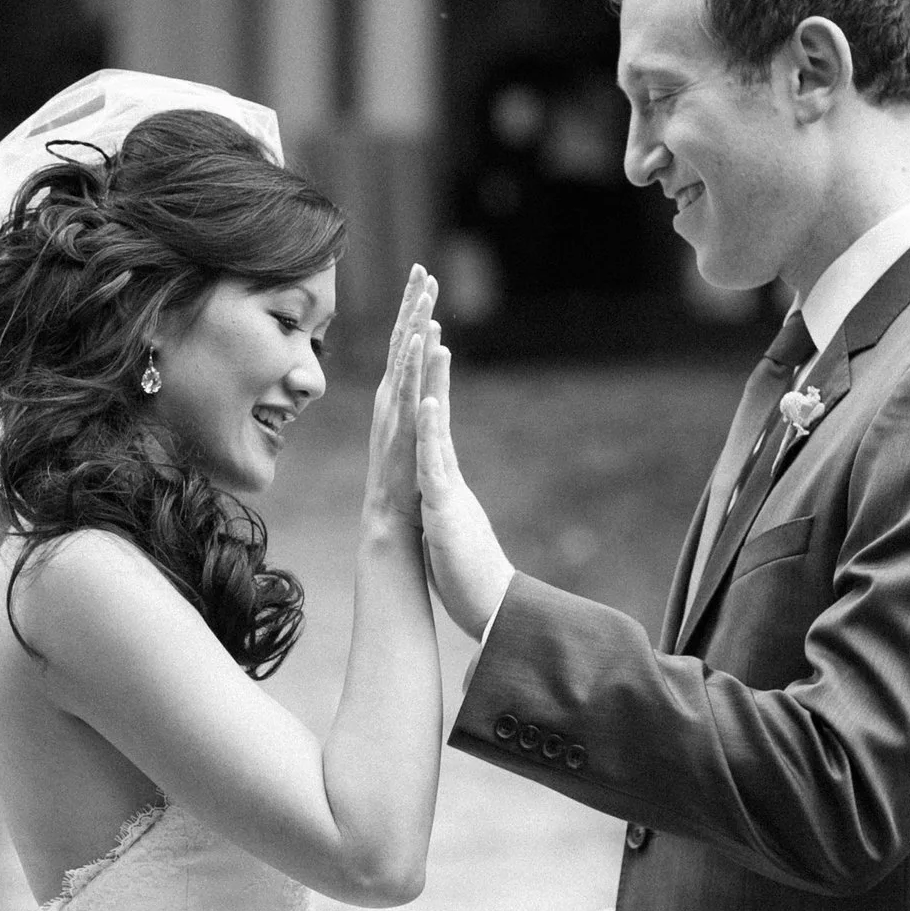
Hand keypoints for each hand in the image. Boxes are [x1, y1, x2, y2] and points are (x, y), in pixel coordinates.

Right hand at [362, 265, 439, 527]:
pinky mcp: (401, 425)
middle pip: (402, 339)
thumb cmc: (404, 476)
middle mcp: (391, 395)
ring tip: (423, 290)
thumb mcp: (413, 428)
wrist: (390, 515)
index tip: (423, 277)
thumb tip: (429, 370)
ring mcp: (394, 409)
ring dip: (414, 321)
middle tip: (421, 267)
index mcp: (396, 393)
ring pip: (404, 356)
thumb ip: (418, 399)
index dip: (413, 309)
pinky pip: (408, 386)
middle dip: (412, 302)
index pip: (406, 343)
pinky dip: (414, 359)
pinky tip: (422, 335)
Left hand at [415, 328, 512, 636]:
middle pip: (435, 399)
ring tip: (432, 336)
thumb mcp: (444, 523)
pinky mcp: (445, 505)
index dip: (423, 372)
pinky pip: (435, 462)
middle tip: (428, 304)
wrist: (490, 606)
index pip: (429, 411)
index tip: (419, 329)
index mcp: (440, 471)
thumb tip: (434, 486)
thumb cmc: (467, 571)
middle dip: (429, 353)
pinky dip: (431, 431)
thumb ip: (440, 498)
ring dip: (434, 379)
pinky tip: (426, 400)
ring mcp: (446, 484)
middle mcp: (446, 468)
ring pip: (437, 421)